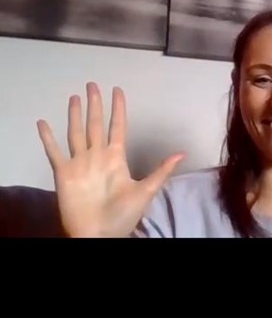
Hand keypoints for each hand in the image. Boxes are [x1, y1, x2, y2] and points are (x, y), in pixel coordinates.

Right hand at [36, 83, 182, 237]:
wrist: (101, 233)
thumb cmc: (123, 215)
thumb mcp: (146, 191)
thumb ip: (162, 171)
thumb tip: (182, 153)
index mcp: (116, 158)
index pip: (117, 127)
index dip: (118, 109)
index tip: (117, 91)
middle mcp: (97, 156)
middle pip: (95, 125)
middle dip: (95, 105)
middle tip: (92, 84)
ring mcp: (80, 163)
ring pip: (76, 133)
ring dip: (74, 115)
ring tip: (74, 97)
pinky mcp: (63, 173)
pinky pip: (54, 152)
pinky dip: (47, 138)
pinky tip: (43, 123)